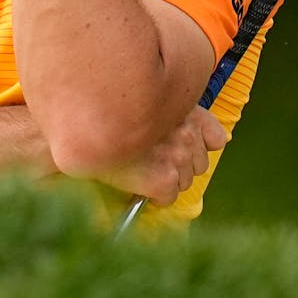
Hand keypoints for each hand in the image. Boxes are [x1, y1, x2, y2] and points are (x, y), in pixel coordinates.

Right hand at [97, 106, 228, 206]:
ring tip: (142, 167)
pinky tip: (138, 182)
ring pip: (185, 182)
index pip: (215, 139)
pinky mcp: (164, 179)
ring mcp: (177, 156)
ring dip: (168, 179)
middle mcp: (186, 131)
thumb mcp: (149, 100)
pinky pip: (168, 197)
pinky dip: (156, 195)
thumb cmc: (108, 114)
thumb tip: (216, 140)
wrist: (81, 130)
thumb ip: (178, 112)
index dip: (194, 147)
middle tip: (152, 158)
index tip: (175, 148)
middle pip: (199, 164)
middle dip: (179, 164)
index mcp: (187, 110)